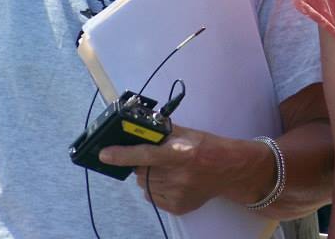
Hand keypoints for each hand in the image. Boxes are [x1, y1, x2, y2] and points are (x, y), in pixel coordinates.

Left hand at [98, 125, 237, 214]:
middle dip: (141, 163)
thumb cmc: (207, 147)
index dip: (123, 154)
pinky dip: (155, 187)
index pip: (146, 154)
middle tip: (154, 157)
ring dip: (149, 175)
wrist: (230, 170)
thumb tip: (136, 127)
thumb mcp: (187, 134)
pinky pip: (152, 196)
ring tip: (167, 168)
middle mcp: (178, 176)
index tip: (104, 154)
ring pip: (144, 184)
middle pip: (141, 171)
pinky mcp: (177, 207)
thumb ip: (162, 132)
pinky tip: (171, 180)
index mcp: (181, 153)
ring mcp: (177, 194)